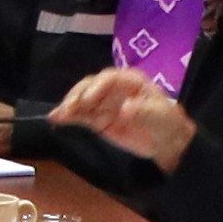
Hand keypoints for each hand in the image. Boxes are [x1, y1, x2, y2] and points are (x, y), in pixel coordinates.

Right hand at [52, 72, 193, 170]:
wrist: (167, 142)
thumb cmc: (167, 123)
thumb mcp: (160, 116)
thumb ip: (143, 111)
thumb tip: (125, 108)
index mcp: (129, 81)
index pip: (109, 78)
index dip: (96, 87)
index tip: (88, 101)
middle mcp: (113, 88)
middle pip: (90, 85)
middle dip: (78, 95)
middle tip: (69, 109)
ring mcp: (103, 103)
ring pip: (81, 99)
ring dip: (68, 106)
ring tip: (58, 116)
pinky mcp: (97, 119)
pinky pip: (80, 115)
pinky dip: (67, 116)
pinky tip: (55, 119)